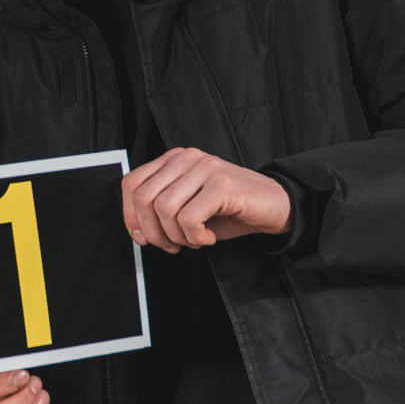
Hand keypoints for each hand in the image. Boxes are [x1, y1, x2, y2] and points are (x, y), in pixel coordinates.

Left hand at [121, 147, 291, 252]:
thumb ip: (160, 215)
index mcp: (174, 160)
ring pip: (164, 209)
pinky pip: (188, 218)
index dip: (130, 216)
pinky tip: (208, 237)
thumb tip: (138, 233)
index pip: (132, 183)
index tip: (143, 237)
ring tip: (194, 239)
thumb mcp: (188, 209)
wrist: (274, 206)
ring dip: (176, 236)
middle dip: (153, 232)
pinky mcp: (221, 184)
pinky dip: (195, 237)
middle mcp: (187, 158)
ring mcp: (205, 168)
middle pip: (144, 198)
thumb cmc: (231, 209)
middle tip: (172, 245)